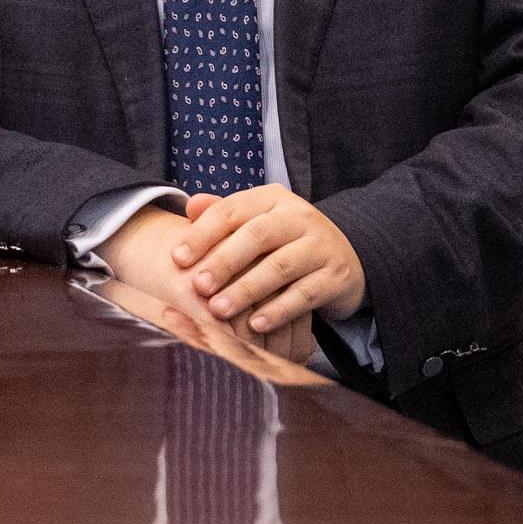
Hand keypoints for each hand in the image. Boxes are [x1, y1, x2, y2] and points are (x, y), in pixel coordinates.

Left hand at [97, 206, 319, 369]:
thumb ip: (222, 214)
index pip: (232, 210)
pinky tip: (256, 325)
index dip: (202, 234)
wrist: (345, 256)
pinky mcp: (336, 276)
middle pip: (256, 236)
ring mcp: (321, 246)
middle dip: (223, 262)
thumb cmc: (283, 240)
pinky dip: (278, 310)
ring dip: (246, 290)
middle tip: (197, 287)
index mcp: (272, 198)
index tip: (177, 259)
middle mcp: (299, 217)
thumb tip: (189, 206)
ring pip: (280, 267)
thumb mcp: (256, 221)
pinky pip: (305, 295)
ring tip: (219, 309)